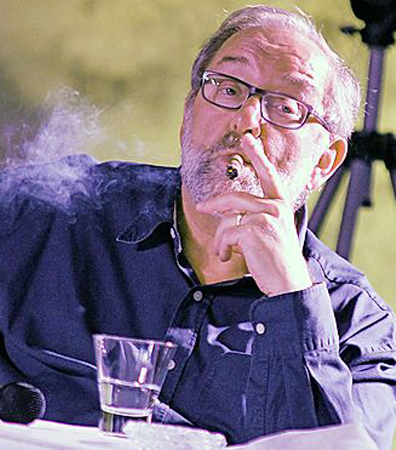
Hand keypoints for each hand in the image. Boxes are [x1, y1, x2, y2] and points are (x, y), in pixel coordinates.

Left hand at [196, 134, 311, 295]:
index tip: (249, 139)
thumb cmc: (276, 262)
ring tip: (222, 252)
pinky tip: (227, 257)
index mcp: (281, 204)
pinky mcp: (254, 229)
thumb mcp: (267, 234)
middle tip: (202, 207)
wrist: (288, 284)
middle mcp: (276, 206)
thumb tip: (226, 215)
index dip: (258, 155)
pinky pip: (226, 233)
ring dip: (220, 239)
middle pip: (235, 197)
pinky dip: (222, 248)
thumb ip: (252, 219)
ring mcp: (266, 216)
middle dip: (215, 204)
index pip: (268, 174)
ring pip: (228, 218)